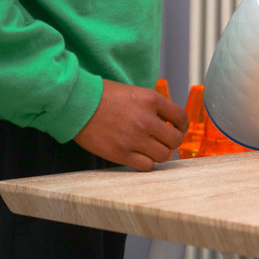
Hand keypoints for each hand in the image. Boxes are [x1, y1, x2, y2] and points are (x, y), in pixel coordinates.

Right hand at [73, 79, 188, 171]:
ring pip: (164, 155)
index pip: (181, 118)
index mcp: (151, 99)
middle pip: (175, 140)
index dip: (182, 127)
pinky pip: (146, 166)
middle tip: (163, 141)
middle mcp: (146, 119)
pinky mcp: (121, 153)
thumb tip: (169, 122)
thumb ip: (153, 106)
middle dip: (172, 142)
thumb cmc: (103, 96)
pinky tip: (139, 156)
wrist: (76, 103)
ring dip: (159, 154)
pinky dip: (146, 163)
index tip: (178, 130)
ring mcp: (134, 138)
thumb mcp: (134, 92)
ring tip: (151, 149)